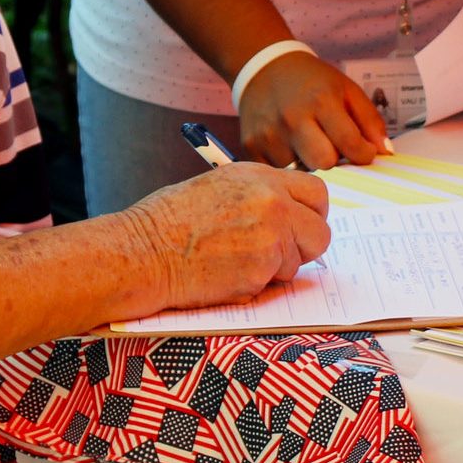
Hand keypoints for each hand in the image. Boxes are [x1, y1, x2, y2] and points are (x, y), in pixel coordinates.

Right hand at [127, 163, 331, 310]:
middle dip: (303, 247)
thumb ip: (259, 197)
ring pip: (297, 263)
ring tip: (232, 261)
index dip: (311, 214)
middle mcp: (272, 202)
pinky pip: (274, 284)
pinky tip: (223, 275)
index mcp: (260, 177)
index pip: (316, 192)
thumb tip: (289, 216)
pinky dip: (254, 286)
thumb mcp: (219, 188)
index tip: (300, 226)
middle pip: (320, 232)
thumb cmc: (168, 222)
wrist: (142, 252)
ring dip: (274, 269)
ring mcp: (271, 236)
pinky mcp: (262, 269)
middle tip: (276, 254)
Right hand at [238, 51, 388, 169]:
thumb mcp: (346, 89)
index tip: (363, 152)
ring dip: (307, 162)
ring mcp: (269, 134)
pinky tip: (287, 144)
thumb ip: (370, 120)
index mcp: (321, 101)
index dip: (363, 154)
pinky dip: (286, 164)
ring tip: (304, 141)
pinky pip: (277, 172)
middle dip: (333, 160)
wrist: (263, 68)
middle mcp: (292, 118)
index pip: (351, 144)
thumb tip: (385, 152)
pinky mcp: (251, 146)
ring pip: (300, 171)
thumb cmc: (311, 81)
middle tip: (330, 146)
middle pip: (324, 163)